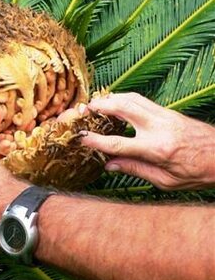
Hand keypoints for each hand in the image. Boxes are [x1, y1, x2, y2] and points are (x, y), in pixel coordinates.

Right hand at [80, 92, 214, 189]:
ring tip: (96, 104)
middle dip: (100, 107)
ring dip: (110, 98)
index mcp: (157, 150)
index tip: (80, 138)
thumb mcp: (166, 180)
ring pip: (131, 98)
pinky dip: (124, 98)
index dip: (96, 141)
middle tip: (84, 110)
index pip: (118, 143)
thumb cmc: (198, 173)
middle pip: (122, 108)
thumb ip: (135, 169)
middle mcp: (158, 128)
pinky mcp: (168, 111)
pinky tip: (116, 103)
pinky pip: (140, 99)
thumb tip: (109, 164)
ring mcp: (164, 116)